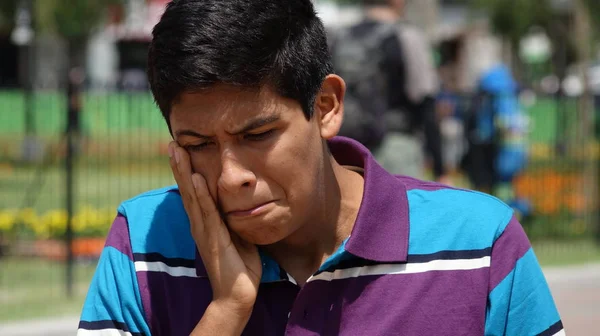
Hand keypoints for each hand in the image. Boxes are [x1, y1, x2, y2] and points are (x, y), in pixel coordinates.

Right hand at [168, 142, 261, 313]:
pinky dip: (201, 195)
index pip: (193, 191)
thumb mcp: (237, 234)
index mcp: (204, 222)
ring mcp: (204, 230)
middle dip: (180, 165)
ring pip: (192, 196)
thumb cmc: (240, 265)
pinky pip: (207, 213)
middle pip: (187, 188)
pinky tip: (197, 179)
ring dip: (185, 173)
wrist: (237, 293)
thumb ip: (232, 217)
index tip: (181, 148)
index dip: (186, 170)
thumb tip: (238, 200)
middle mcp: (199, 224)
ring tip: (178, 151)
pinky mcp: (214, 238)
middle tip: (172, 142)